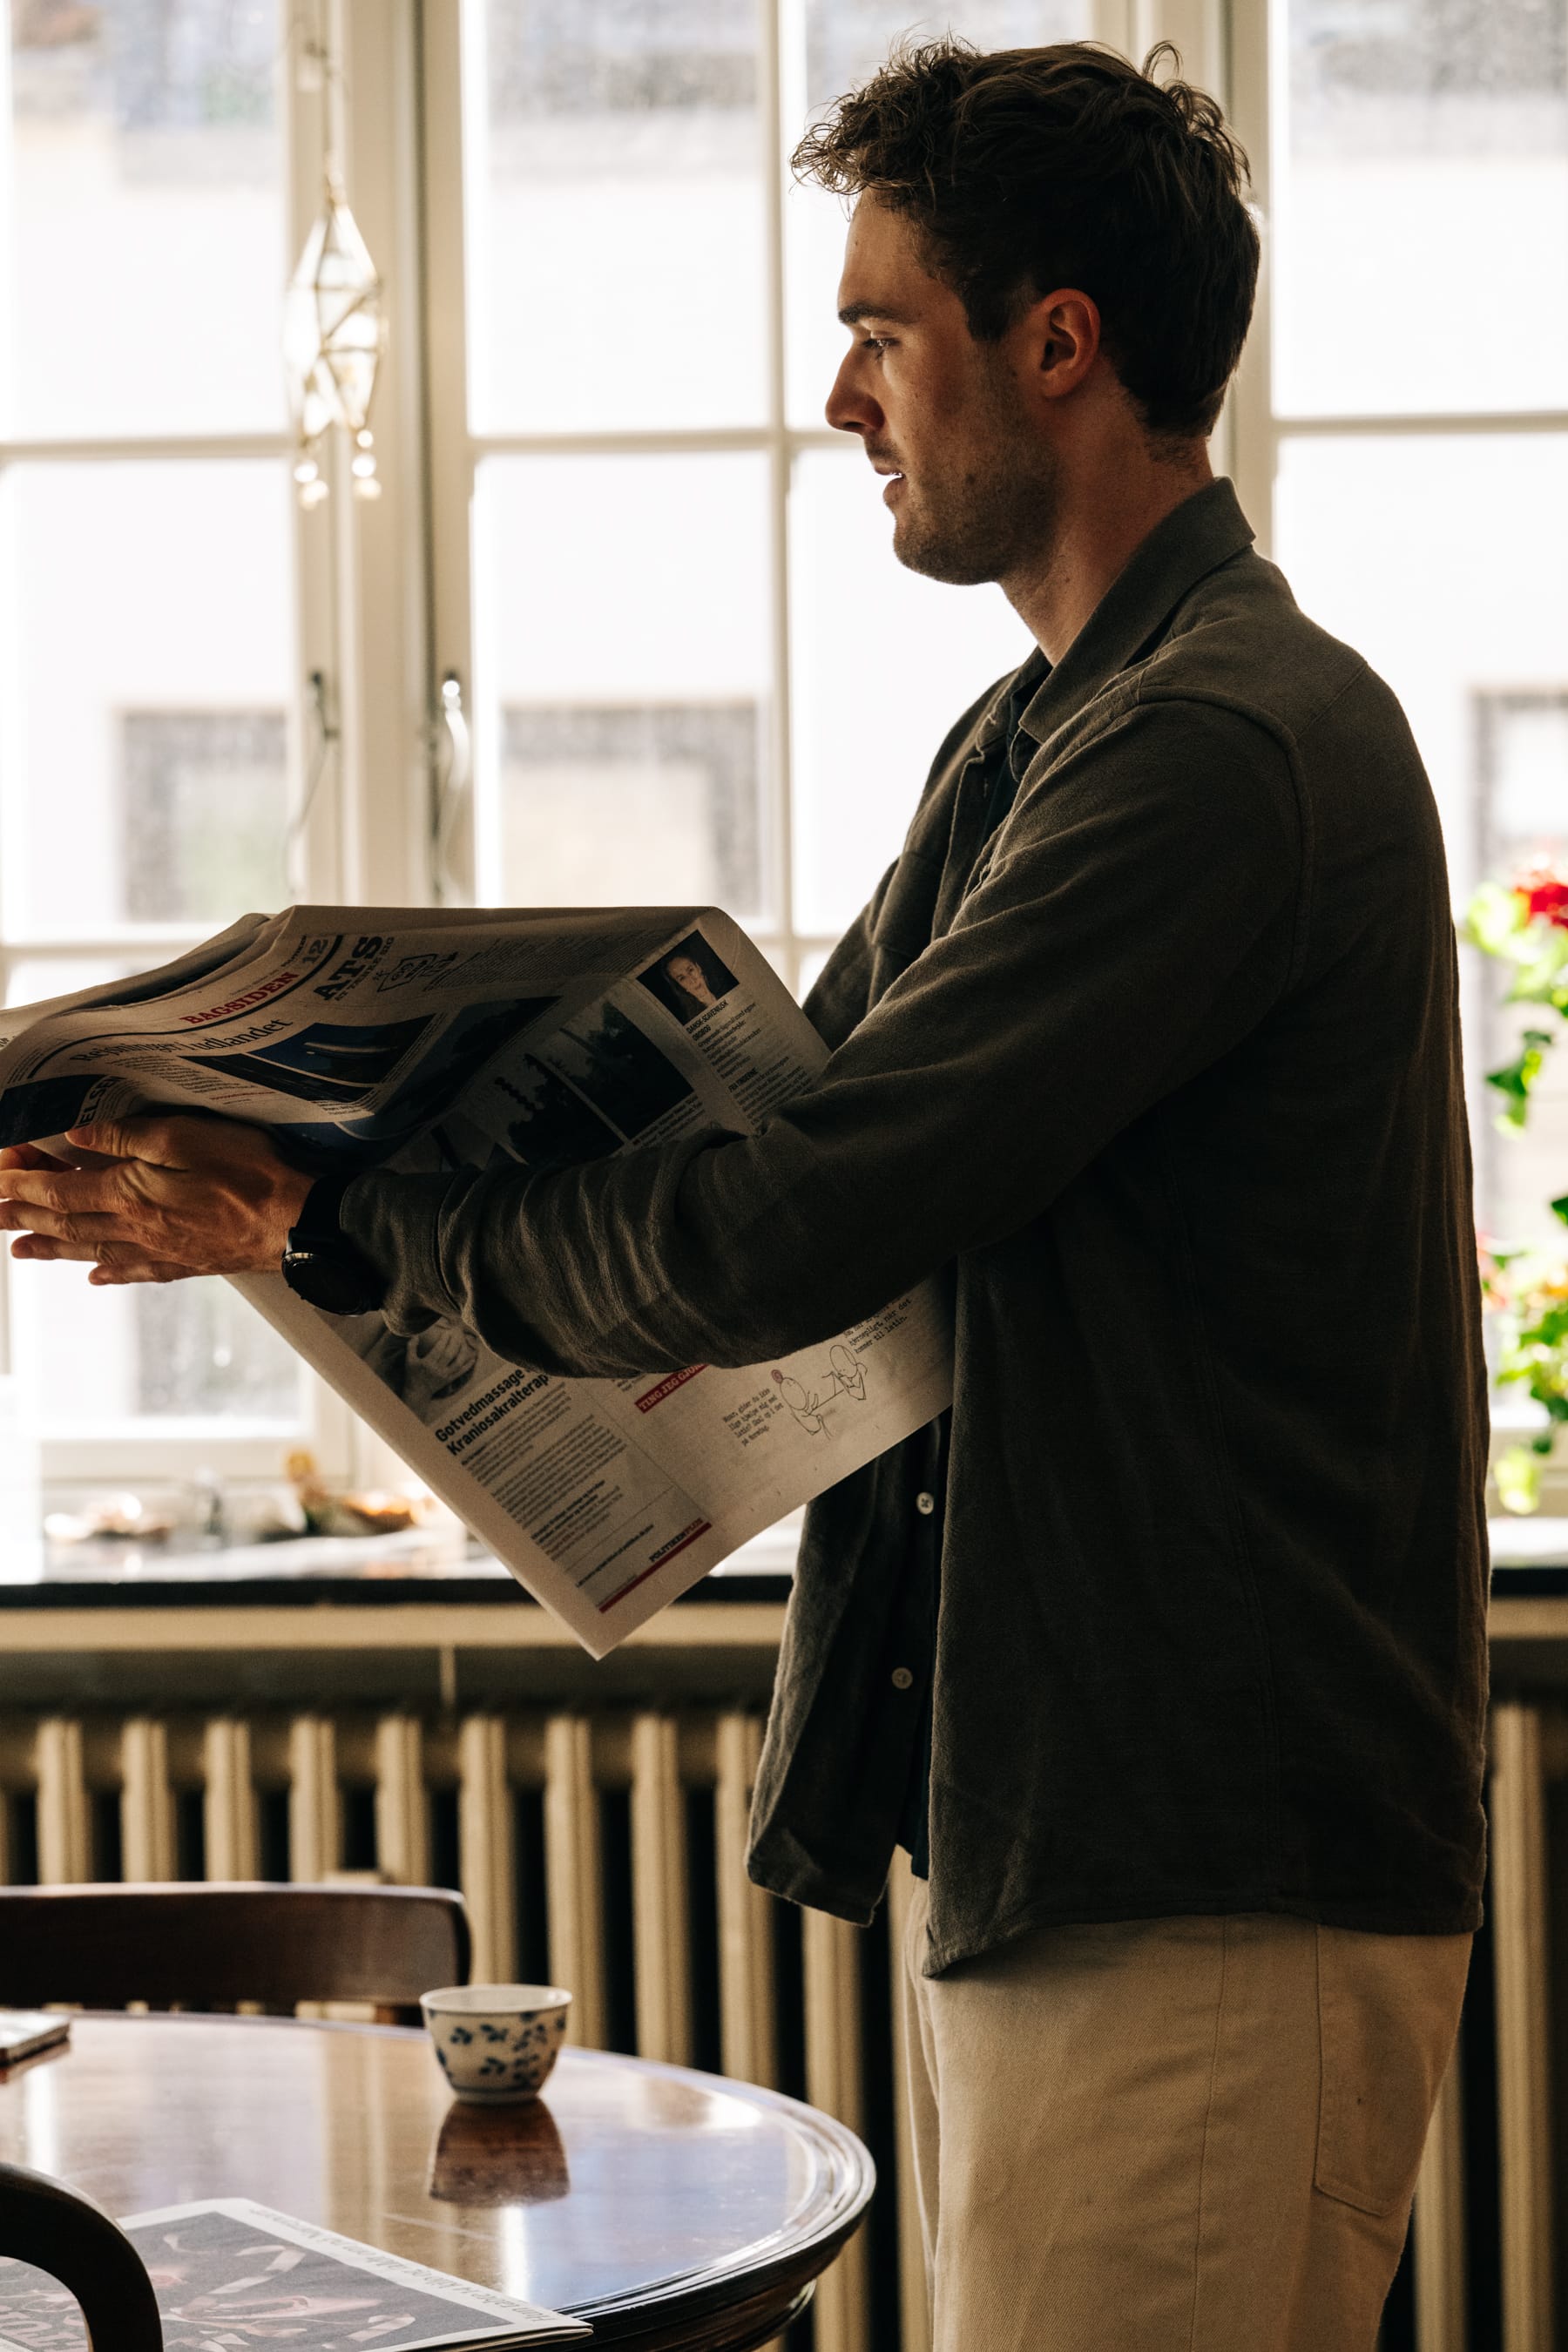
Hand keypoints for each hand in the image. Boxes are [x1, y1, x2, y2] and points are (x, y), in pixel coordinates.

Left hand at [0, 1115, 315, 1284]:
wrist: (296, 1221)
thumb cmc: (249, 1173)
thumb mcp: (185, 1137)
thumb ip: (127, 1137)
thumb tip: (76, 1138)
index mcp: (133, 1195)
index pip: (62, 1191)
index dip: (24, 1185)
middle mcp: (138, 1229)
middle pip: (68, 1224)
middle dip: (23, 1218)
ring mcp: (163, 1250)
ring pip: (93, 1249)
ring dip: (52, 1248)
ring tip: (20, 1249)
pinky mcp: (188, 1262)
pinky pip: (136, 1271)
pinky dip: (110, 1272)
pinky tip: (96, 1275)